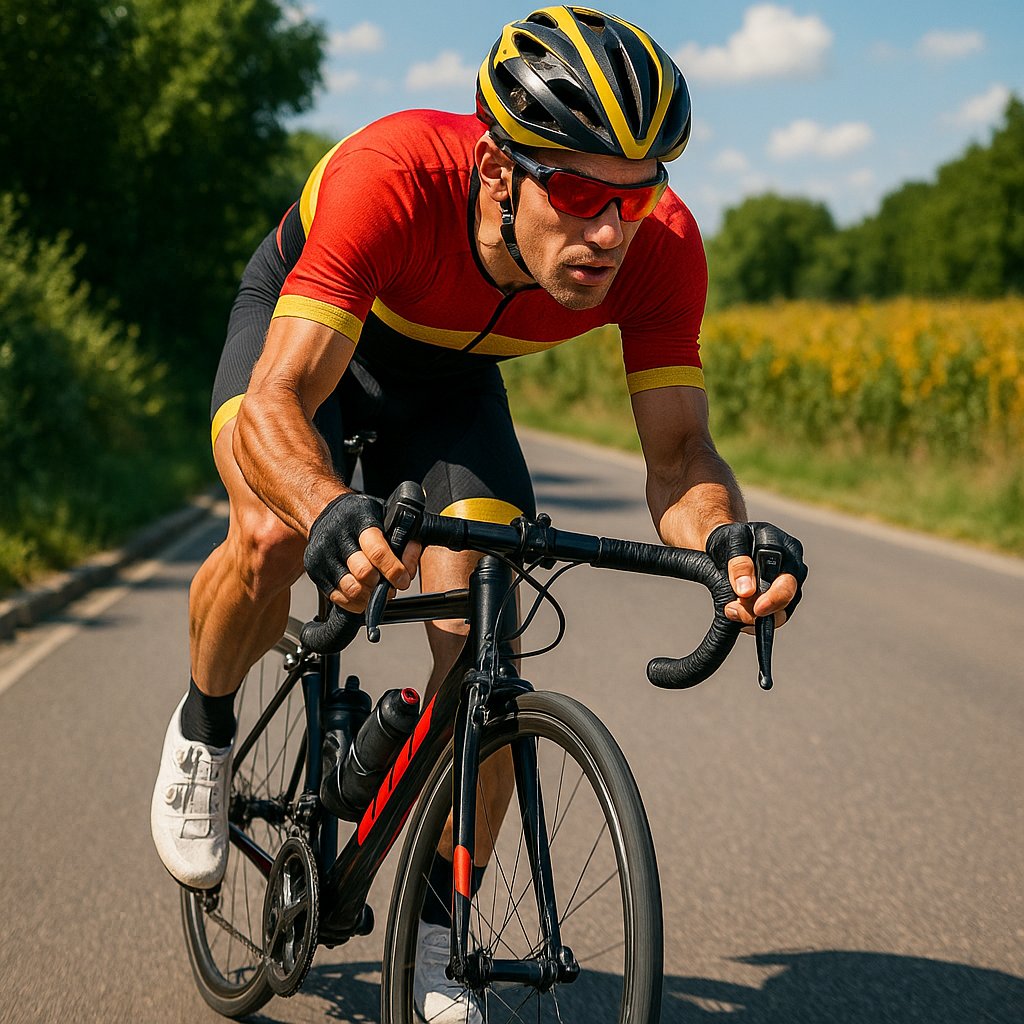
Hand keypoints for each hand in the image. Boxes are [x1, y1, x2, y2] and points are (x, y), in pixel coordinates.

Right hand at [304, 492, 420, 611]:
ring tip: (375, 589)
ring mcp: (322, 553)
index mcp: (359, 518)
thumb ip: (403, 539)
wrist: (324, 512)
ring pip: (351, 589)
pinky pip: (338, 597)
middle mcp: (337, 535)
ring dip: (369, 595)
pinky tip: (362, 593)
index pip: (377, 551)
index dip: (394, 570)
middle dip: (381, 584)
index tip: (403, 580)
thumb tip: (409, 569)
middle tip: (390, 586)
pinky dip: (354, 601)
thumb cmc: (360, 517)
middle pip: (364, 573)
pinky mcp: (314, 570)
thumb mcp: (385, 516)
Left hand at [706, 522, 806, 632]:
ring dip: (752, 617)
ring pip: (779, 613)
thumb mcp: (731, 542)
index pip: (787, 578)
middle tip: (732, 610)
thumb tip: (746, 591)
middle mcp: (792, 569)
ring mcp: (788, 586)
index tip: (756, 609)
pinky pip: (771, 618)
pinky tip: (736, 614)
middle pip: (786, 599)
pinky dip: (752, 621)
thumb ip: (739, 564)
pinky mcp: (779, 601)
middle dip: (759, 610)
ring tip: (730, 610)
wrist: (725, 545)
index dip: (773, 597)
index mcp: (786, 549)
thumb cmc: (730, 539)